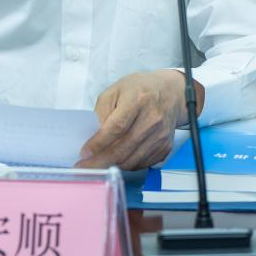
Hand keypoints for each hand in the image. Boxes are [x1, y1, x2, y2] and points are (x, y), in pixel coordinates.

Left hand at [76, 70, 199, 170]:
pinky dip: (126, 164)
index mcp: (138, 100)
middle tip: (84, 166)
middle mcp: (152, 119)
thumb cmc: (140, 90)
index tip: (85, 153)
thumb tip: (93, 135)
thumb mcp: (115, 90)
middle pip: (123, 148)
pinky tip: (118, 158)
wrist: (171, 94)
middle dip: (100, 161)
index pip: (117, 127)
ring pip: (131, 160)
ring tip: (99, 162)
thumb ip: (102, 111)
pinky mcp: (164, 147)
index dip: (99, 143)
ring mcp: (160, 136)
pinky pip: (141, 163)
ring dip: (112, 164)